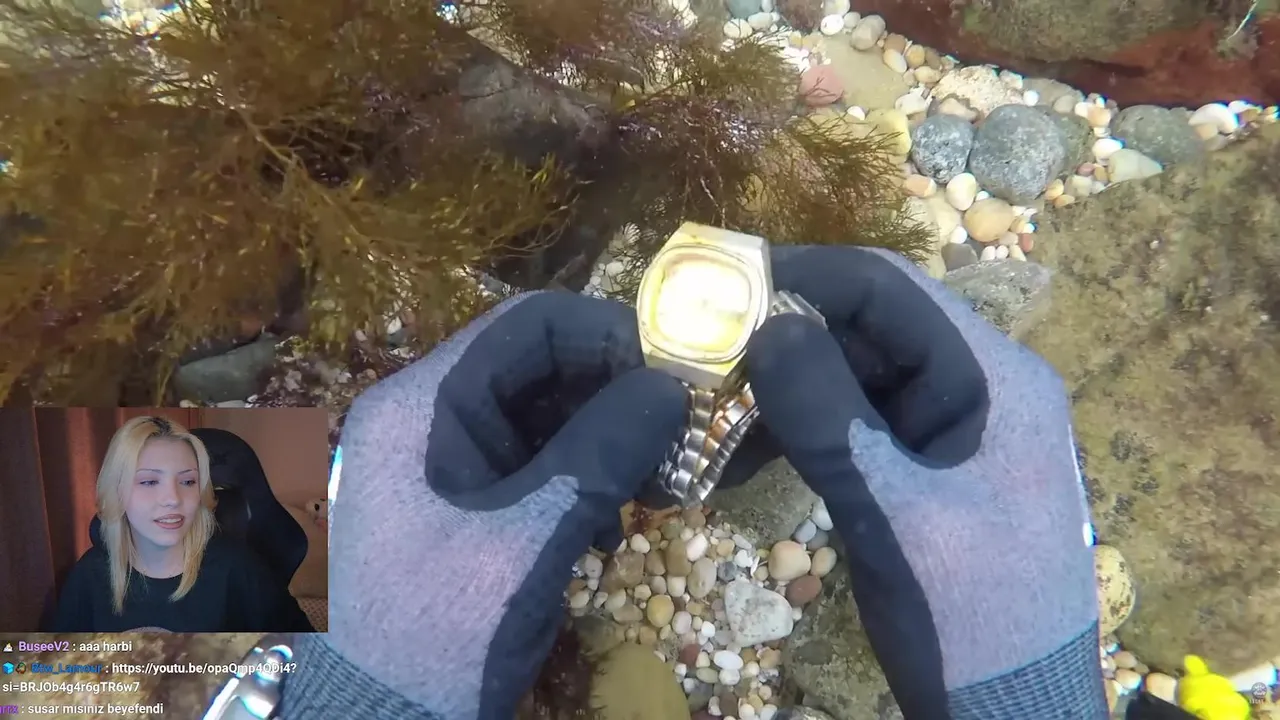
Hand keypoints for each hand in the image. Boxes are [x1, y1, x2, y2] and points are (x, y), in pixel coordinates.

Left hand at [278, 291, 686, 718]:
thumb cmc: (444, 628)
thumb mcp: (529, 537)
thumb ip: (601, 452)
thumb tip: (672, 388)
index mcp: (422, 404)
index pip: (527, 324)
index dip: (608, 334)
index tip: (676, 372)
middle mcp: (430, 415)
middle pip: (541, 365)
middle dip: (616, 392)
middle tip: (681, 434)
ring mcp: (446, 460)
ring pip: (546, 413)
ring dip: (608, 439)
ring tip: (657, 486)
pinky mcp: (466, 502)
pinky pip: (537, 462)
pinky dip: (584, 478)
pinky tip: (613, 525)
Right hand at [740, 246, 1104, 718]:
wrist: (1012, 717)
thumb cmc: (967, 615)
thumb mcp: (893, 514)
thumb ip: (829, 415)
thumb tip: (767, 323)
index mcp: (995, 378)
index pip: (891, 288)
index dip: (805, 273)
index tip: (720, 286)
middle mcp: (979, 386)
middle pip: (871, 327)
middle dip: (786, 333)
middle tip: (700, 348)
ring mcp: (954, 431)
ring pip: (857, 376)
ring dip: (786, 385)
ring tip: (709, 401)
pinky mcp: (926, 472)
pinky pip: (858, 426)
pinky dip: (803, 430)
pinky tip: (744, 448)